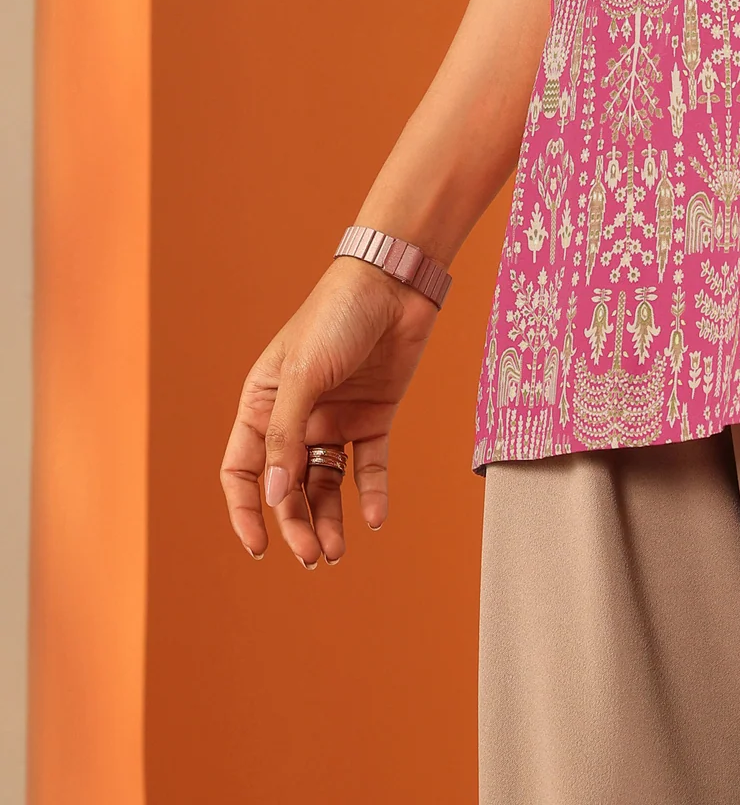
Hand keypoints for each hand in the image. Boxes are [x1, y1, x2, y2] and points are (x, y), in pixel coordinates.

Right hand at [220, 259, 440, 566]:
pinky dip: (372, 494)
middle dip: (296, 525)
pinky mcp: (374, 417)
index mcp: (263, 405)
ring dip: (329, 520)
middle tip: (313, 557)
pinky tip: (376, 518)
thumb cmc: (336, 316)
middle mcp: (296, 418)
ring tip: (337, 554)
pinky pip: (369, 467)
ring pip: (325, 485)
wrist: (395, 282)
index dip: (245, 511)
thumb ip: (285, 435)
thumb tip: (272, 497)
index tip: (258, 547)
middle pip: (287, 487)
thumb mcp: (302, 374)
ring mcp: (335, 419)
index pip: (243, 471)